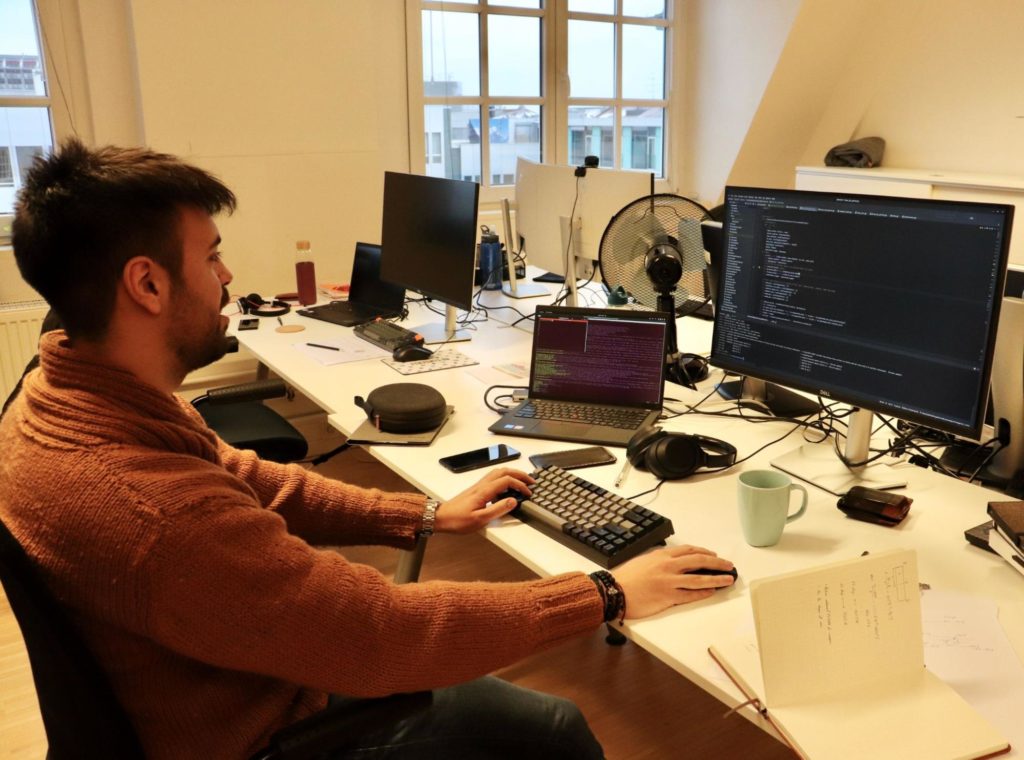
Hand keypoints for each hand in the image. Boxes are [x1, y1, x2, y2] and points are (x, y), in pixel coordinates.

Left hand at [433, 468, 534, 533]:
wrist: (441, 517)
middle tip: (531, 480)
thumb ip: (498, 509)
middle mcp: (481, 485)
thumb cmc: (457, 520)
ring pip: (498, 472)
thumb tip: (513, 501)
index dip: (520, 485)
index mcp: (484, 491)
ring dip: (512, 474)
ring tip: (522, 481)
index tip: (528, 493)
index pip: (507, 481)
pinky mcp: (476, 489)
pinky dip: (504, 477)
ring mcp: (478, 486)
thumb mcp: (480, 519)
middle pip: (504, 471)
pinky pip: (493, 477)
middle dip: (519, 474)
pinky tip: (506, 487)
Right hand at [613, 544, 734, 619]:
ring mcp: (669, 581)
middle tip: (728, 565)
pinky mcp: (668, 596)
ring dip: (716, 578)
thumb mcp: (644, 561)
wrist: (615, 591)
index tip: (713, 555)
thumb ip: (659, 560)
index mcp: (662, 556)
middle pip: (699, 561)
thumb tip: (672, 561)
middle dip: (716, 562)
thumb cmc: (627, 578)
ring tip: (728, 579)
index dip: (704, 552)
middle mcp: (668, 566)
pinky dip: (703, 593)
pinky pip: (690, 595)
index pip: (689, 550)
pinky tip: (712, 591)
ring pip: (699, 578)